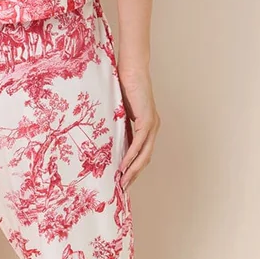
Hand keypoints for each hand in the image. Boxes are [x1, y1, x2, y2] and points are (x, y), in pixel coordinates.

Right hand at [116, 65, 159, 186]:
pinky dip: (132, 156)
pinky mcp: (148, 120)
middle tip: (123, 188)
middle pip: (145, 158)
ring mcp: (152, 124)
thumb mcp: (119, 112)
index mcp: (147, 126)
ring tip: (123, 181)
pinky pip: (139, 143)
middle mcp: (153, 127)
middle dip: (134, 175)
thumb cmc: (123, 86)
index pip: (142, 153)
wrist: (131, 70)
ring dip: (133, 170)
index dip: (134, 168)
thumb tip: (106, 139)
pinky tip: (124, 166)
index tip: (124, 180)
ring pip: (144, 154)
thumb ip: (118, 125)